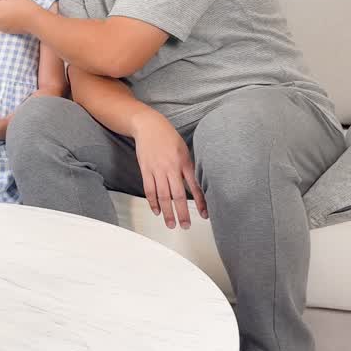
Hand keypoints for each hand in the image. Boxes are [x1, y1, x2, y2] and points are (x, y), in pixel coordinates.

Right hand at [133, 114, 207, 229]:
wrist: (148, 125)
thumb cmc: (168, 136)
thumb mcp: (184, 149)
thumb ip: (188, 167)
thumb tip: (194, 185)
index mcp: (184, 162)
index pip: (194, 186)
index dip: (200, 202)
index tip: (204, 215)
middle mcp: (171, 167)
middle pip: (178, 195)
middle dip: (182, 213)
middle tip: (185, 226)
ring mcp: (157, 169)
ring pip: (163, 195)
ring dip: (167, 212)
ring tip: (171, 224)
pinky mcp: (145, 169)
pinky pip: (149, 189)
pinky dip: (153, 202)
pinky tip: (157, 211)